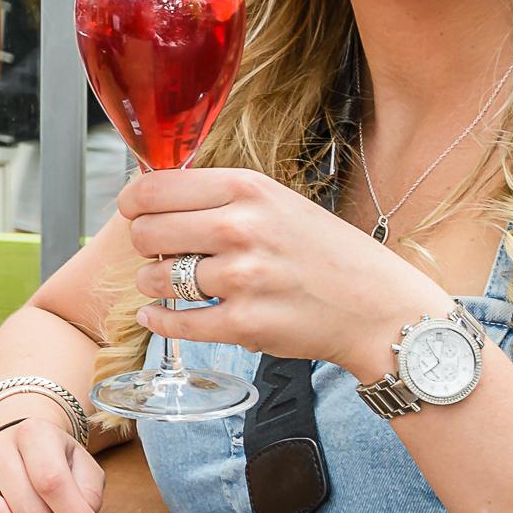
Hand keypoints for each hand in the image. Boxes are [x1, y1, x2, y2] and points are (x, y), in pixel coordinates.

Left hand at [119, 167, 449, 382]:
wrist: (378, 307)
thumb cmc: (325, 253)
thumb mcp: (277, 203)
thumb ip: (220, 198)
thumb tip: (150, 196)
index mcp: (248, 189)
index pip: (154, 189)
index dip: (133, 203)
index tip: (135, 211)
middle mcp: (241, 228)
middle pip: (145, 232)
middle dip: (145, 245)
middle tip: (161, 252)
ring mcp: (242, 277)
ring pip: (155, 279)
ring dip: (154, 285)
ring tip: (173, 284)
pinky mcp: (244, 324)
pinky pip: (175, 323)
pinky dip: (159, 321)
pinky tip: (159, 314)